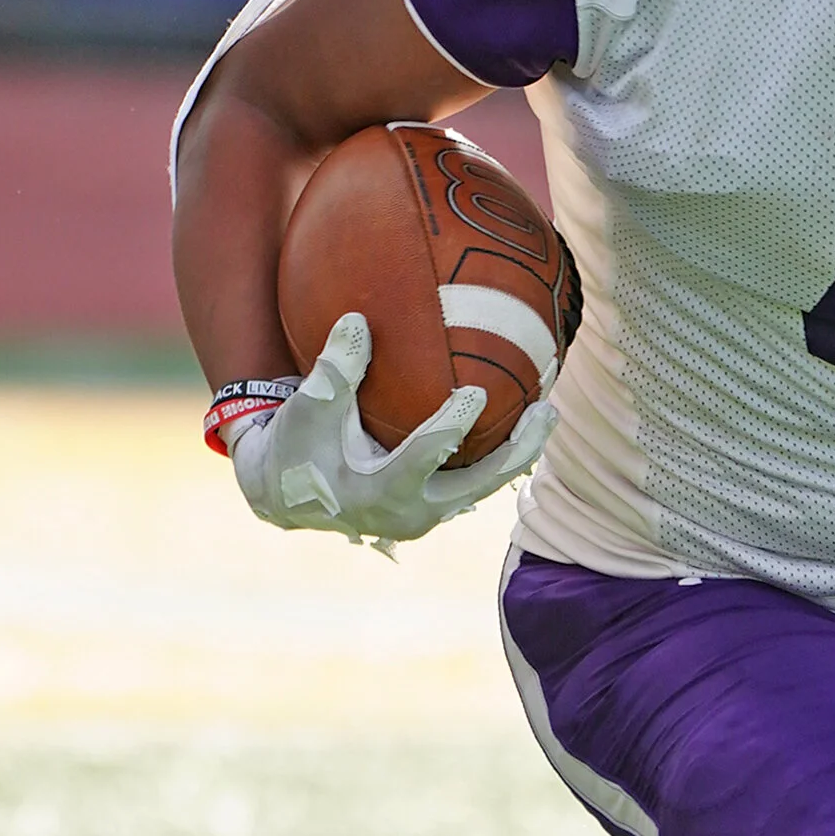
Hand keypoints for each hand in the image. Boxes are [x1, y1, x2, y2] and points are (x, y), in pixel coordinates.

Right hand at [228, 313, 553, 544]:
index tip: (476, 392)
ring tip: (547, 412)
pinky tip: (520, 417)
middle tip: (547, 410)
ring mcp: (425, 516)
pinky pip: (473, 480)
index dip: (451, 427)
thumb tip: (357, 319)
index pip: (423, 458)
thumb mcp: (308, 410)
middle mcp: (410, 515)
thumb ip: (335, 370)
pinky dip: (497, 453)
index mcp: (377, 495)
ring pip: (483, 486)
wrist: (287, 494)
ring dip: (517, 452)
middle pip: (478, 484)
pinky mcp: (432, 508)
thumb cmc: (296, 446)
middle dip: (517, 451)